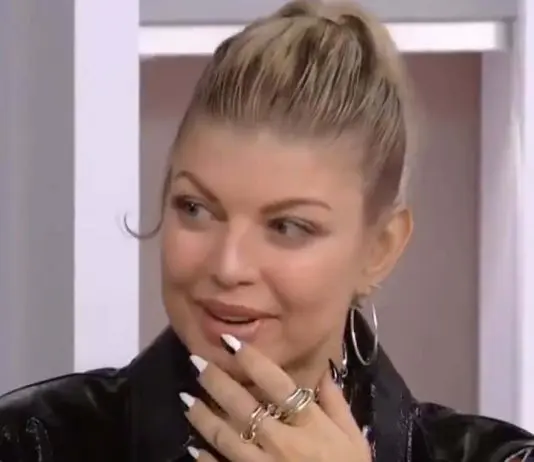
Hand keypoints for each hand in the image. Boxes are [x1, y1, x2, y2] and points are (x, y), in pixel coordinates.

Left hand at [180, 334, 371, 461]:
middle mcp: (282, 441)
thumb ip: (336, 402)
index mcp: (309, 424)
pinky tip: (194, 447)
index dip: (252, 360)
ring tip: (187, 399)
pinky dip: (205, 459)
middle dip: (216, 381)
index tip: (230, 342)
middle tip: (196, 361)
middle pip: (242, 405)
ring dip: (202, 416)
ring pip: (224, 436)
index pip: (276, 384)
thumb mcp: (353, 438)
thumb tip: (322, 369)